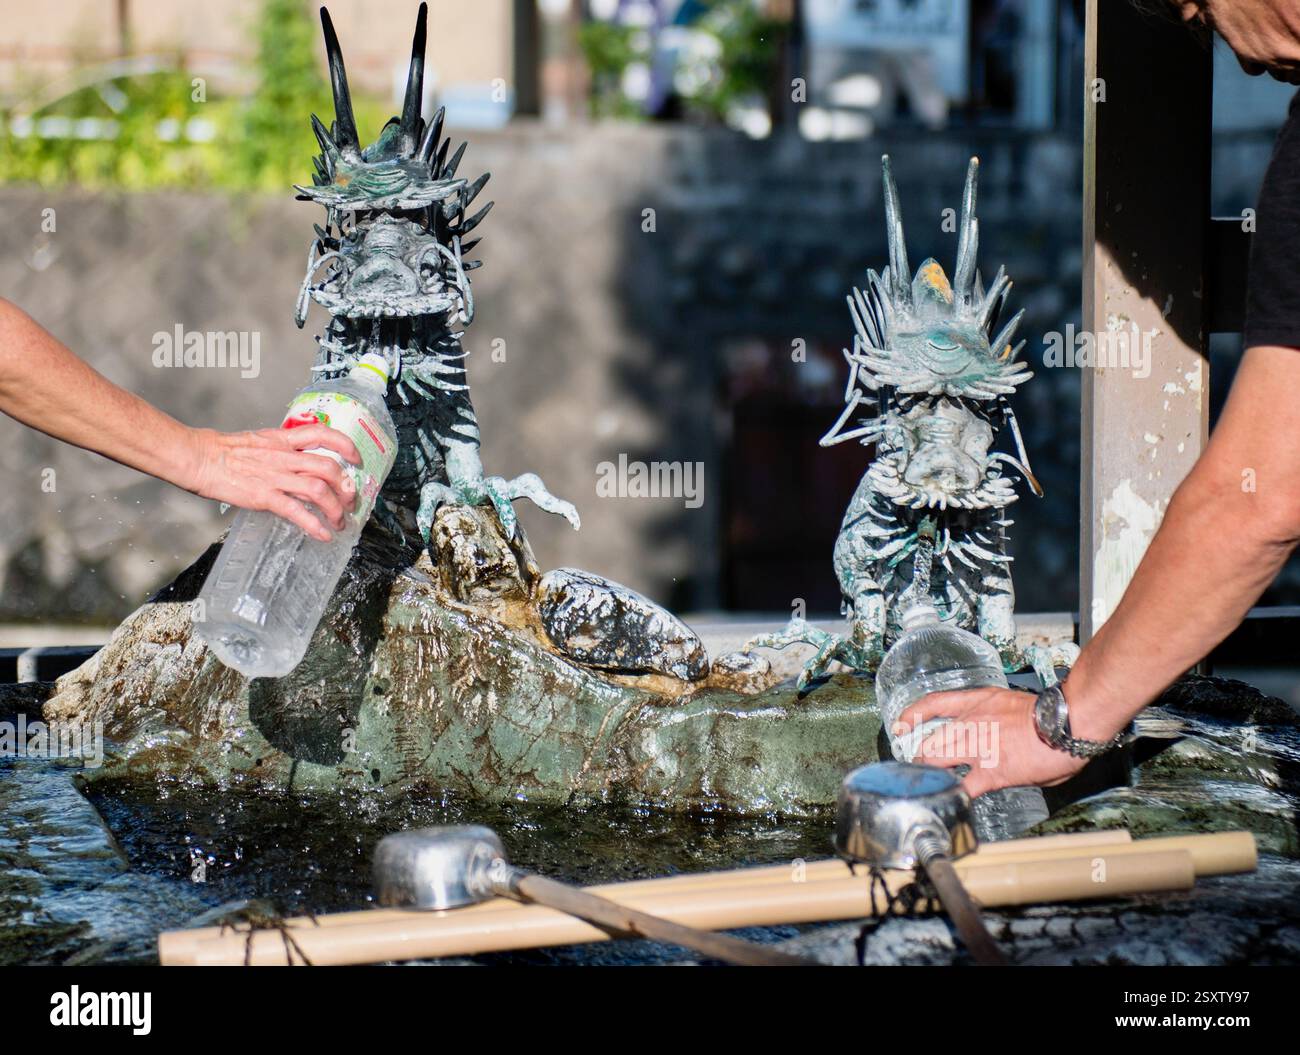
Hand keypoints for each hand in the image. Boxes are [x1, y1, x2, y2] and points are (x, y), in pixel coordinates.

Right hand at [182, 426, 360, 541]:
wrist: (200, 458)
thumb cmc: (225, 451)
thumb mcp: (260, 441)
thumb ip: (283, 450)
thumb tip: (300, 463)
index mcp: (283, 440)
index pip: (322, 433)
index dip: (345, 445)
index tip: (356, 458)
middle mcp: (284, 457)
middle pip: (329, 467)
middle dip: (346, 486)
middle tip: (350, 500)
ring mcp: (275, 477)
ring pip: (319, 490)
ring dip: (335, 509)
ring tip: (339, 521)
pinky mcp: (264, 496)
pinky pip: (297, 511)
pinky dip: (314, 525)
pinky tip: (323, 534)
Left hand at [895, 687, 1086, 796]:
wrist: (1066, 722)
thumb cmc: (1051, 715)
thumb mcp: (1012, 704)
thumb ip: (996, 721)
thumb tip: (998, 742)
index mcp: (977, 701)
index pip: (934, 703)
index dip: (912, 715)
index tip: (901, 724)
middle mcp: (971, 722)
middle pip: (931, 742)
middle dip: (922, 757)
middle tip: (922, 767)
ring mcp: (978, 747)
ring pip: (937, 761)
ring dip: (932, 774)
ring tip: (931, 784)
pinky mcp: (992, 772)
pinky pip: (964, 787)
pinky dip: (956, 794)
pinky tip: (952, 800)